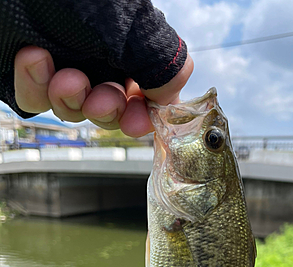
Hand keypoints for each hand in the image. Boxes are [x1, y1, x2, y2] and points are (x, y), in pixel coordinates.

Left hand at [14, 46, 193, 137]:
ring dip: (72, 100)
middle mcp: (100, 58)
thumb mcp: (131, 25)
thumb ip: (160, 65)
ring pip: (74, 110)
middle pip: (112, 110)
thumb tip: (169, 99)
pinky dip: (36, 86)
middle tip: (99, 101)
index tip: (138, 122)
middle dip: (107, 110)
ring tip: (66, 79)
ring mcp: (65, 66)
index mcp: (131, 46)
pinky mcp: (31, 72)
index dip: (145, 114)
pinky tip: (34, 59)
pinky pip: (35, 97)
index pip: (147, 94)